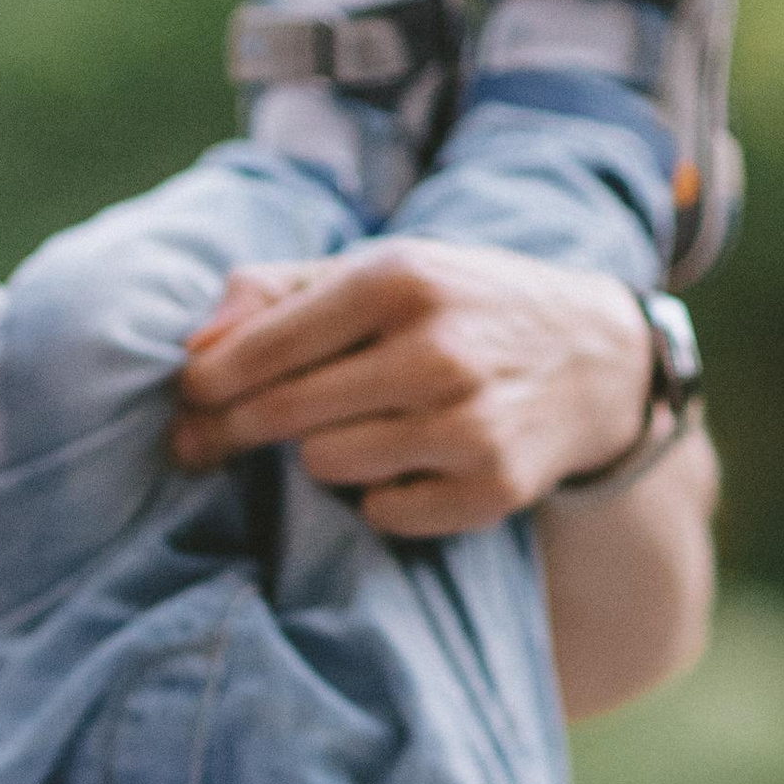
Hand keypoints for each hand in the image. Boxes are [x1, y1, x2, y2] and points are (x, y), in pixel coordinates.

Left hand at [170, 240, 652, 534]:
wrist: (598, 359)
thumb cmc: (462, 310)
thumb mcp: (386, 271)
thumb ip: (281, 291)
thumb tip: (196, 344)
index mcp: (398, 279)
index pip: (264, 347)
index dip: (205, 384)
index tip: (185, 400)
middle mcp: (435, 350)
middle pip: (282, 415)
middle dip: (228, 432)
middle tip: (199, 442)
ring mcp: (468, 424)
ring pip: (326, 467)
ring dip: (318, 456)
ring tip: (348, 430)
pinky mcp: (492, 487)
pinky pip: (382, 512)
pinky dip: (379, 495)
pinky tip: (408, 462)